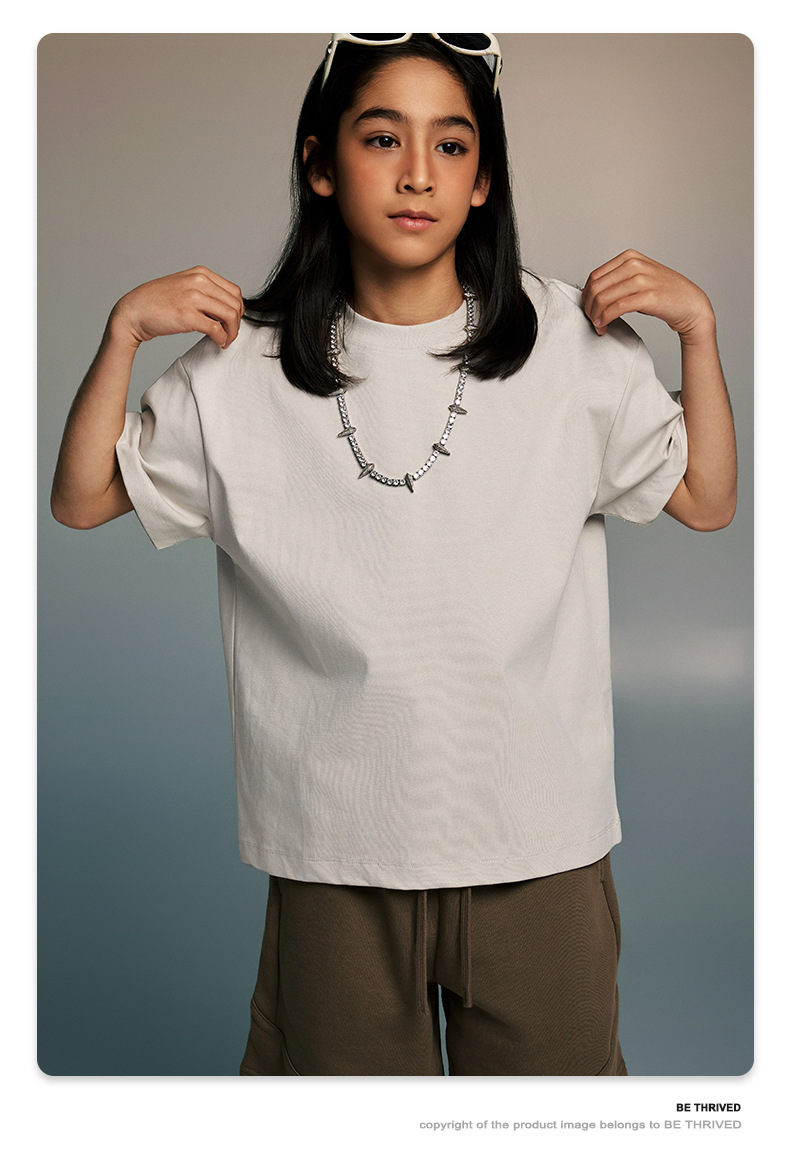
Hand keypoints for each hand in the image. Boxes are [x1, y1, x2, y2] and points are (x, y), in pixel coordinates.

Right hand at [109, 266, 244, 350]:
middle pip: (235, 304)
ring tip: (225, 340)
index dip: (238, 310)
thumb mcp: (185, 286)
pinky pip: (217, 329)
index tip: (232, 322)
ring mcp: (193, 298)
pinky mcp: (188, 316)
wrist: (134, 311)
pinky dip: (222, 339)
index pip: (234, 291)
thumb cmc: (158, 302)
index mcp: (201, 273)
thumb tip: (226, 308)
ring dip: (232, 333)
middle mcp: (199, 282)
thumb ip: (205, 291)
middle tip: (230, 334)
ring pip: (230, 316)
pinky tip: (218, 343)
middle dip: (237, 323)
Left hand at [582, 250, 714, 341]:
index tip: (588, 309)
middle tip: (592, 321)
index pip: (594, 276)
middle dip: (589, 308)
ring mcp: (642, 279)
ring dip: (596, 316)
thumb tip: (591, 294)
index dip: (586, 296)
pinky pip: (616, 308)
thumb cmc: (663, 293)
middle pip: (596, 288)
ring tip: (598, 326)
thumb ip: (617, 280)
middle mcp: (635, 265)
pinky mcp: (648, 296)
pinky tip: (604, 326)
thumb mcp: (638, 278)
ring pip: (603, 298)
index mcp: (629, 257)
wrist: (690, 304)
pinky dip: (606, 319)